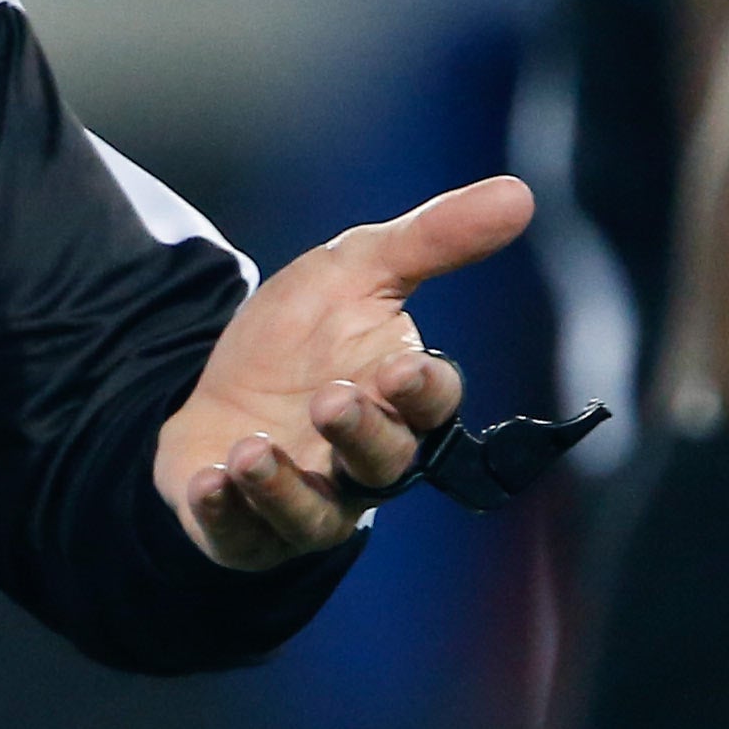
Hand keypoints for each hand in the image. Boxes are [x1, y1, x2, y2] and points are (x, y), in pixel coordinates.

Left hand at [155, 176, 534, 568]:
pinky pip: (241, 536)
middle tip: (330, 399)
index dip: (422, 391)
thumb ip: (432, 239)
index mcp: (399, 400)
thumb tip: (521, 193)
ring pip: (314, 513)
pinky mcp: (245, 529)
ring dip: (284, 486)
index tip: (401, 368)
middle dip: (361, 433)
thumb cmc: (302, 336)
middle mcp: (363, 462)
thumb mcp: (355, 269)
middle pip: (382, 462)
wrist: (215, 388)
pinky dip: (226, 513)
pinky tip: (208, 482)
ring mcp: (307, 501)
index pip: (432, 405)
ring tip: (250, 450)